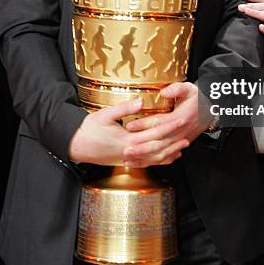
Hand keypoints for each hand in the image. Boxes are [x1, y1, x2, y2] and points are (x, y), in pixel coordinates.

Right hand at [68, 97, 188, 166]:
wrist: (76, 145)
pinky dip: (159, 161)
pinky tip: (168, 157)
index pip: (153, 133)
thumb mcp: (105, 114)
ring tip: (182, 147)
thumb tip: (141, 102)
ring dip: (169, 152)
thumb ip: (124, 108)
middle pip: (157, 148)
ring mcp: (128, 159)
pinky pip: (146, 163)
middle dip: (173, 140)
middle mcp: (130, 152)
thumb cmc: (89, 129)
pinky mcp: (126, 161)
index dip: (168, 126)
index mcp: (127, 139)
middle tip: (187, 133)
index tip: (180, 119)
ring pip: (153, 158)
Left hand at [123, 82, 209, 167]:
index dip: (144, 124)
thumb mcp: (189, 89)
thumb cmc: (197, 98)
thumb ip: (176, 89)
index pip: (159, 122)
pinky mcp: (178, 145)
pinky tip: (140, 163)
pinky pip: (165, 157)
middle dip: (141, 147)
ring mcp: (179, 140)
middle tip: (125, 149)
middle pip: (158, 142)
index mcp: (180, 117)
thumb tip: (164, 92)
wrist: (210, 109)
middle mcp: (179, 131)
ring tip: (128, 159)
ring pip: (160, 152)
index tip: (130, 125)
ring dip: (144, 157)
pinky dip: (152, 161)